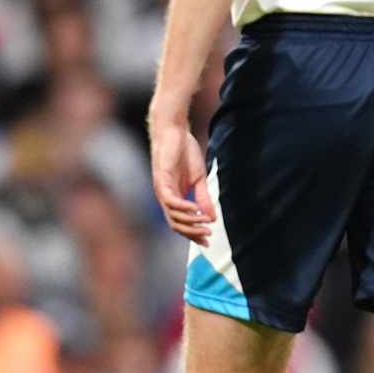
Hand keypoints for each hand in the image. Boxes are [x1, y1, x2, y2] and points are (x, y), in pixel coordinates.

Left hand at [148, 109, 214, 244]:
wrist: (175, 131)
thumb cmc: (184, 152)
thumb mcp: (199, 179)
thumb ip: (203, 198)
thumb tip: (212, 218)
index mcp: (173, 198)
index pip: (181, 223)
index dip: (193, 234)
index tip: (208, 241)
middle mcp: (165, 197)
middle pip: (175, 225)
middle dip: (192, 233)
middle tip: (208, 236)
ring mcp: (162, 190)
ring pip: (172, 216)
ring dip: (190, 222)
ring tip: (205, 223)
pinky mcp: (161, 180)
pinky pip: (171, 201)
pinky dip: (183, 208)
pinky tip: (195, 210)